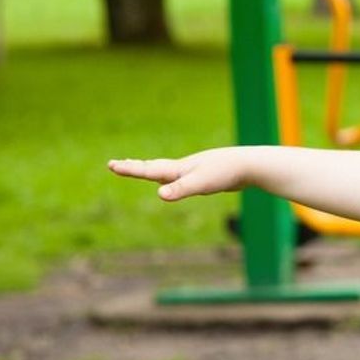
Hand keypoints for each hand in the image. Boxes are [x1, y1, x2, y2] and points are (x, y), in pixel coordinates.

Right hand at [107, 148, 248, 201]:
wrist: (249, 165)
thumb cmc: (225, 173)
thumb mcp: (201, 184)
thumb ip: (180, 190)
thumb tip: (159, 195)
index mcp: (179, 169)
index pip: (148, 170)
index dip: (129, 169)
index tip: (111, 165)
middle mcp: (184, 167)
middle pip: (154, 167)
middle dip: (134, 167)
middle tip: (116, 164)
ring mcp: (195, 170)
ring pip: (168, 171)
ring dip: (152, 169)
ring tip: (142, 169)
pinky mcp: (206, 175)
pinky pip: (183, 177)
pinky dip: (173, 177)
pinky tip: (179, 180)